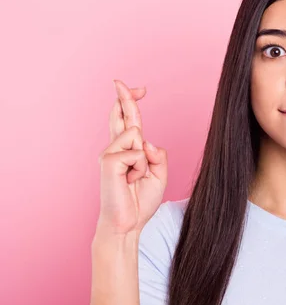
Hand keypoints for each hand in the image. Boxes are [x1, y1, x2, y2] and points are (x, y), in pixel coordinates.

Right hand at [97, 80, 167, 235]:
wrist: (128, 224)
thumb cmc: (140, 201)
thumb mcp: (159, 175)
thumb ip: (157, 155)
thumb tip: (146, 141)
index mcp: (128, 150)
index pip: (129, 121)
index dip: (131, 103)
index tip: (138, 89)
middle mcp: (116, 148)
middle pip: (122, 116)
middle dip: (124, 97)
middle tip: (118, 81)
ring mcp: (109, 154)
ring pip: (137, 135)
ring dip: (144, 159)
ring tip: (135, 178)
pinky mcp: (108, 162)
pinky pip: (136, 153)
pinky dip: (140, 168)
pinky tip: (129, 181)